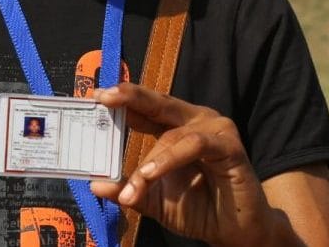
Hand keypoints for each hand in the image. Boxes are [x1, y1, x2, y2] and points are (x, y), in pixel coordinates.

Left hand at [89, 83, 286, 246]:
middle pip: (159, 103)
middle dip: (131, 97)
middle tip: (105, 97)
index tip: (95, 96)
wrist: (233, 233)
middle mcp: (195, 121)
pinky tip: (152, 173)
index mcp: (176, 127)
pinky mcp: (229, 146)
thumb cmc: (197, 209)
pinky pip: (195, 145)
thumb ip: (128, 190)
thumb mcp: (154, 200)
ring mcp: (214, 130)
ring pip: (173, 134)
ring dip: (150, 160)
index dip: (122, 101)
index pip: (145, 109)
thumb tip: (95, 184)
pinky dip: (171, 159)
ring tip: (135, 183)